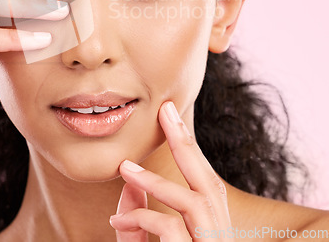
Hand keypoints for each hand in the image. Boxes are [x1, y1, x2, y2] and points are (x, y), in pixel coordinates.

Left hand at [110, 101, 230, 240]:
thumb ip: (141, 223)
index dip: (191, 150)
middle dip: (186, 144)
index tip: (171, 117)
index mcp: (212, 233)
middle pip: (210, 184)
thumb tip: (130, 187)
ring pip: (195, 203)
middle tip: (166, 109)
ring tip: (125, 167)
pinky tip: (117, 221)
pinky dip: (144, 217)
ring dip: (157, 181)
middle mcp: (219, 239)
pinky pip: (173, 228)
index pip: (206, 185)